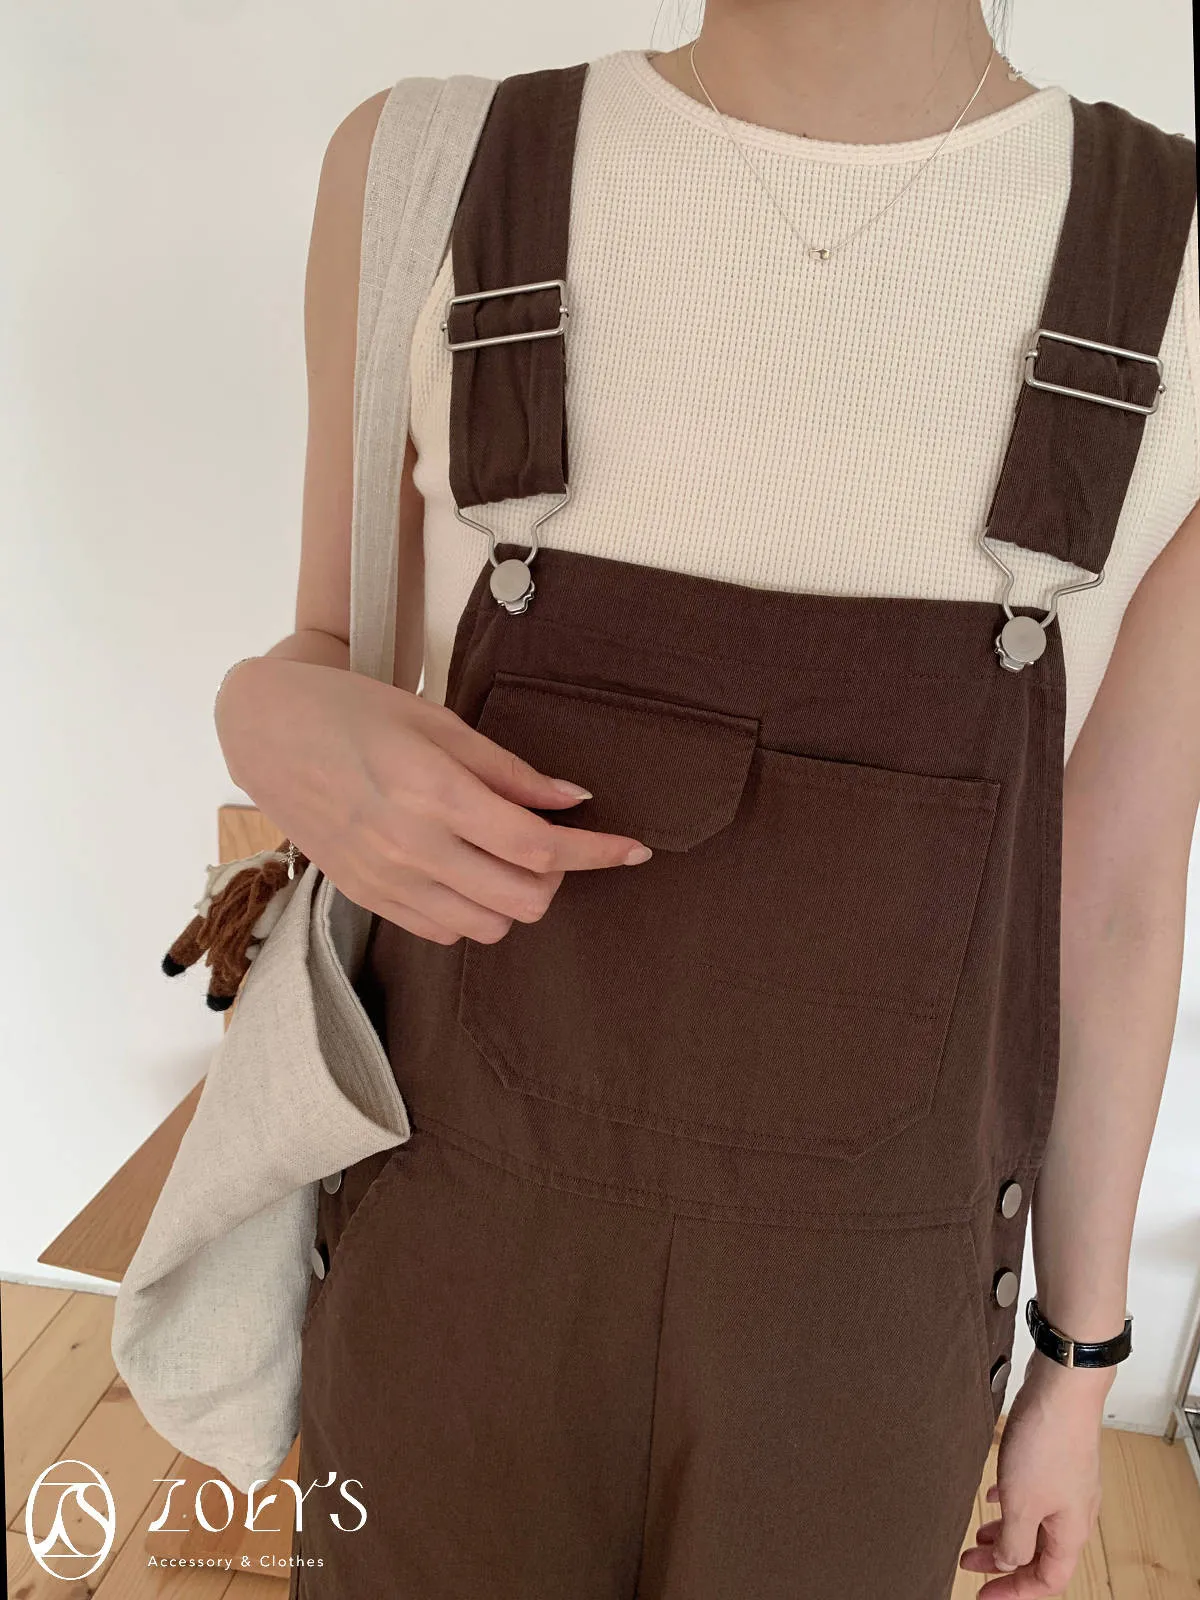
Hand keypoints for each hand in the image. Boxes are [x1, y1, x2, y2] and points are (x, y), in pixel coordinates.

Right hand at [216, 656, 652, 944]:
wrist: (266, 733)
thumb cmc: (353, 712)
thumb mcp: (437, 723)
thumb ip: (508, 770)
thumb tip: (573, 800)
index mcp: (433, 791)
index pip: (538, 847)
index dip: (597, 852)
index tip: (633, 849)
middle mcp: (411, 846)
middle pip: (524, 899)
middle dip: (556, 875)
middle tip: (550, 840)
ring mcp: (386, 880)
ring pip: (489, 927)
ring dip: (515, 897)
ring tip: (504, 854)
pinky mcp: (367, 899)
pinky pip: (445, 933)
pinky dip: (473, 911)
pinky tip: (465, 870)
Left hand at [959, 1351, 1113, 1596]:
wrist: (1062, 1387)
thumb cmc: (1047, 1442)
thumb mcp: (1022, 1503)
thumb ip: (1014, 1541)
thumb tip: (1008, 1563)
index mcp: (1070, 1532)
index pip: (1048, 1581)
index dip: (1016, 1593)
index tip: (983, 1595)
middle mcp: (1073, 1512)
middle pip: (1040, 1553)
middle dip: (1005, 1562)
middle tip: (971, 1563)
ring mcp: (1066, 1483)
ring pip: (1035, 1521)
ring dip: (1006, 1531)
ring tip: (978, 1533)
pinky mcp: (1055, 1458)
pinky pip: (1032, 1492)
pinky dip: (1011, 1501)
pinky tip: (992, 1495)